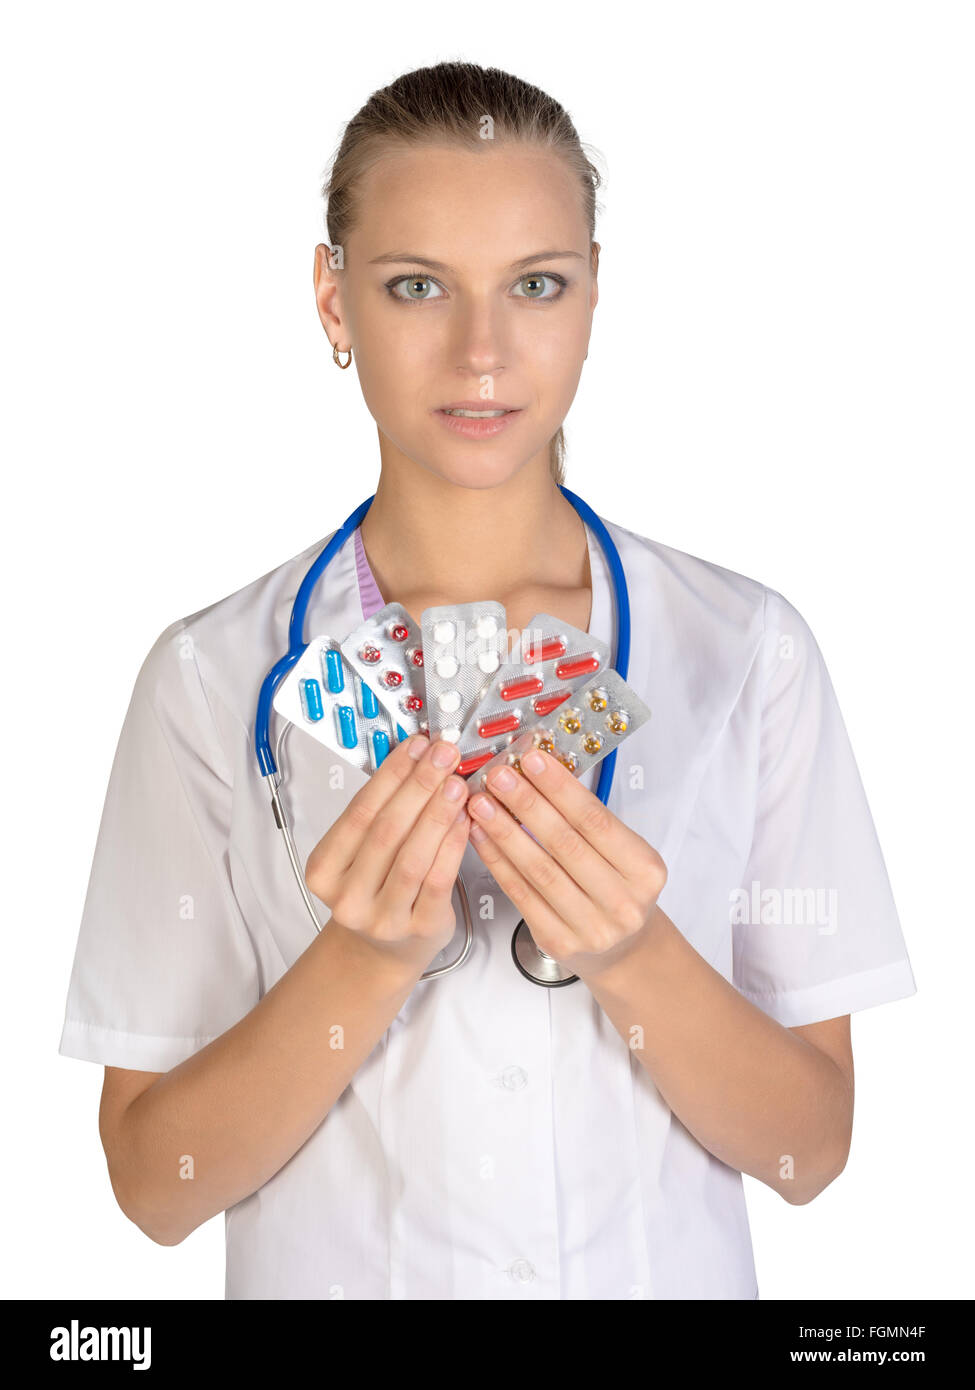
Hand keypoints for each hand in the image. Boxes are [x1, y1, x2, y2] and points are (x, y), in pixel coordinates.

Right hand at [305, 733, 470, 976]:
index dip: (391, 775)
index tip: (416, 746)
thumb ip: (381, 812)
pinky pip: (439, 880)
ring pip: (413, 856)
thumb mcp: (360, 854)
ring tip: (456, 782)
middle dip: (419, 786)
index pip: (359, 812)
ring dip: (438, 813)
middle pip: (387, 831)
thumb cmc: (374, 891)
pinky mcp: (419, 929)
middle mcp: (349, 897)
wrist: (380, 952)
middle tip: (444, 756)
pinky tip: (465, 819)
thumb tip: (417, 758)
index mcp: (324, 871)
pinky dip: (453, 845)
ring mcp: (383, 918)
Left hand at [466, 747, 666, 979]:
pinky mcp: (559, 942)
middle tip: (499, 777)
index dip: (560, 789)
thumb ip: (588, 821)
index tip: (533, 761)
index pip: (596, 821)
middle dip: (527, 804)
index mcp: (645, 871)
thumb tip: (540, 775)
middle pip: (565, 844)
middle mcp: (622, 902)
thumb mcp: (625, 854)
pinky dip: (498, 862)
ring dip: (505, 832)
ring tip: (482, 804)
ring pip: (539, 869)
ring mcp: (591, 927)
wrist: (622, 950)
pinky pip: (521, 894)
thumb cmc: (619, 891)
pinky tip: (482, 838)